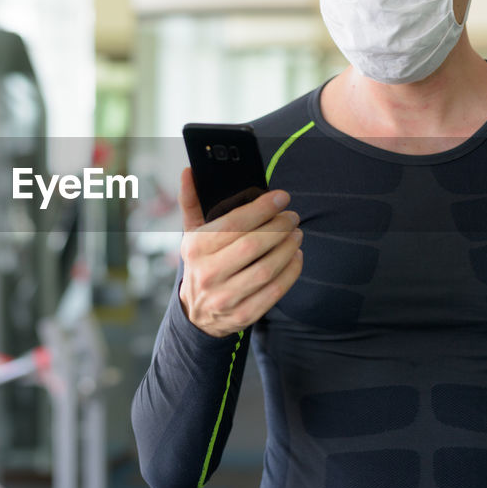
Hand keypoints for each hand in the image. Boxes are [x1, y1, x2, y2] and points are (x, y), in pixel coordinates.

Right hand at [176, 167, 302, 337]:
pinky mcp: (243, 315)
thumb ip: (191, 202)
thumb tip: (189, 172)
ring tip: (296, 233)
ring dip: (288, 248)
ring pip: (267, 269)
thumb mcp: (191, 234)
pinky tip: (296, 255)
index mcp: (195, 248)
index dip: (262, 208)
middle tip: (292, 216)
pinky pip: (275, 291)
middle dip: (279, 227)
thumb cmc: (201, 263)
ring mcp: (225, 297)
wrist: (196, 314)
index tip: (282, 197)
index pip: (234, 224)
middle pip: (253, 245)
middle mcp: (207, 274)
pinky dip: (291, 271)